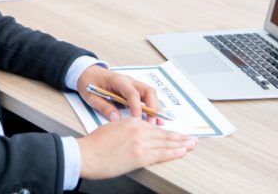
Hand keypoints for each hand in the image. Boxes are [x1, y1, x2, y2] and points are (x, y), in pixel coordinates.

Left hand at [77, 65, 159, 122]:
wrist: (86, 71)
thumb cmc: (88, 82)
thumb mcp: (91, 96)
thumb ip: (104, 107)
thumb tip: (116, 119)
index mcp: (117, 80)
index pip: (132, 93)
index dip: (136, 107)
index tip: (137, 120)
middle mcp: (128, 81)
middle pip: (148, 91)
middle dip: (152, 107)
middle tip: (151, 124)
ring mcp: (133, 84)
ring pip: (150, 94)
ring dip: (155, 108)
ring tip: (157, 124)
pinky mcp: (133, 89)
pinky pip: (146, 98)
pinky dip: (152, 108)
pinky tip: (155, 119)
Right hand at [77, 117, 195, 179]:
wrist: (86, 154)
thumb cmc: (93, 145)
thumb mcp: (110, 129)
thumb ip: (124, 129)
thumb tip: (132, 135)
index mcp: (130, 122)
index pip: (153, 127)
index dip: (166, 131)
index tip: (175, 133)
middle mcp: (138, 130)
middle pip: (163, 134)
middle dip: (179, 137)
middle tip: (191, 138)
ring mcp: (141, 143)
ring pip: (166, 143)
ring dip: (181, 144)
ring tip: (191, 145)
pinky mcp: (141, 156)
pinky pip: (162, 154)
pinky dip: (174, 152)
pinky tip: (182, 152)